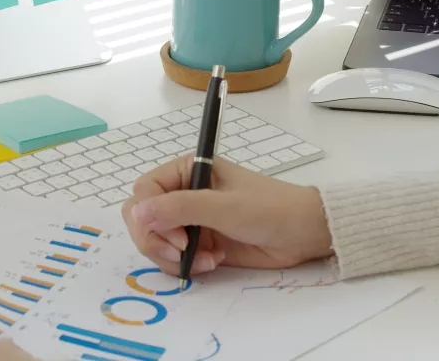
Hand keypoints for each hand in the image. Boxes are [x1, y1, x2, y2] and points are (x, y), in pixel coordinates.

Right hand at [123, 157, 332, 277]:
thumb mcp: (222, 206)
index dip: (149, 217)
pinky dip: (187, 266)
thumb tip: (136, 213)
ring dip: (174, 257)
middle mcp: (183, 194)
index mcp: (186, 171)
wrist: (302, 233)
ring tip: (207, 260)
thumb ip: (178, 208)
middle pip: (143, 219)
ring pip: (155, 242)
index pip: (144, 192)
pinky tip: (213, 263)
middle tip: (183, 254)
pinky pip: (174, 259)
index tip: (177, 237)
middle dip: (157, 241)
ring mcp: (190, 221)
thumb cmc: (268, 209)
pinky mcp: (199, 244)